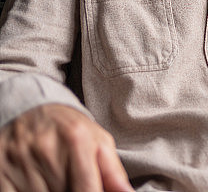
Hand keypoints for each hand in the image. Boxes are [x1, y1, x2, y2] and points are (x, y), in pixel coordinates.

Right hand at [0, 104, 132, 191]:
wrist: (29, 109)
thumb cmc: (69, 129)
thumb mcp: (98, 140)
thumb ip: (113, 170)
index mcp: (76, 139)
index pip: (87, 188)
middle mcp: (46, 149)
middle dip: (71, 191)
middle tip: (70, 182)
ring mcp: (21, 161)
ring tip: (55, 182)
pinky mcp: (1, 171)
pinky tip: (37, 186)